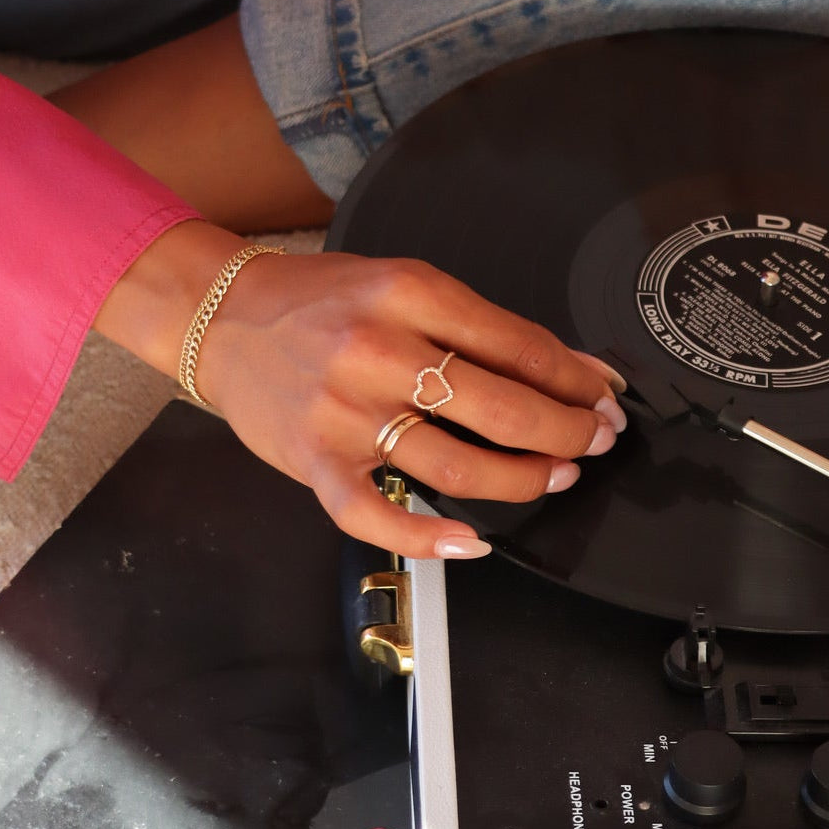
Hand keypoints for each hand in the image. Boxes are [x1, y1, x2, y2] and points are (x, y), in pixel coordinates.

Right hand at [195, 247, 624, 558]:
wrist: (224, 318)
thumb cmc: (318, 301)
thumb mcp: (401, 285)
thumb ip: (477, 327)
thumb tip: (566, 366)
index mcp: (408, 293)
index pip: (519, 345)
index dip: (578, 378)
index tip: (603, 394)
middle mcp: (379, 349)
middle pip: (503, 408)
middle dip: (567, 431)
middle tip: (594, 439)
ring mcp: (346, 412)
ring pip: (459, 467)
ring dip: (525, 479)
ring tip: (556, 475)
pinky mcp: (317, 461)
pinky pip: (376, 517)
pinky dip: (429, 540)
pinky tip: (468, 542)